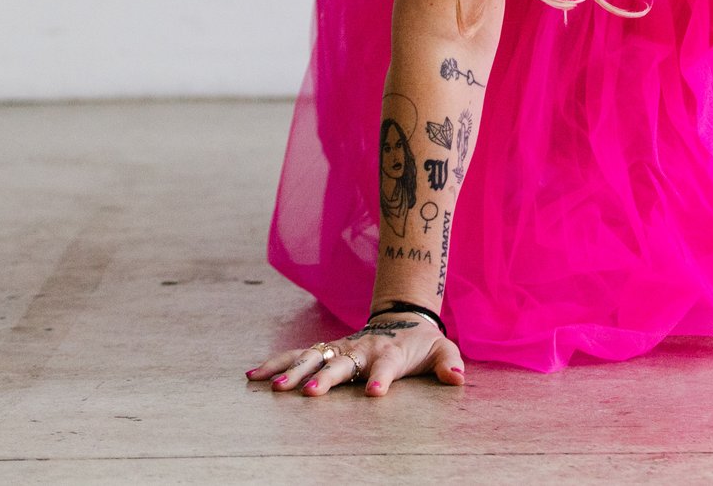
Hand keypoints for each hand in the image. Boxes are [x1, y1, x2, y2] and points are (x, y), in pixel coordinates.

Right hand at [247, 310, 465, 396]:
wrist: (401, 318)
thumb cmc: (421, 343)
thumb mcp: (442, 350)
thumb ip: (450, 363)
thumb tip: (458, 378)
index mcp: (389, 353)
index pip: (385, 366)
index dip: (381, 378)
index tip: (375, 393)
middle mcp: (360, 349)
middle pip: (341, 364)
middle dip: (325, 378)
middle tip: (308, 393)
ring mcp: (340, 348)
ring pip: (312, 357)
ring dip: (292, 371)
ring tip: (271, 387)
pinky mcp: (326, 350)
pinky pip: (298, 355)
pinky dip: (276, 363)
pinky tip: (254, 376)